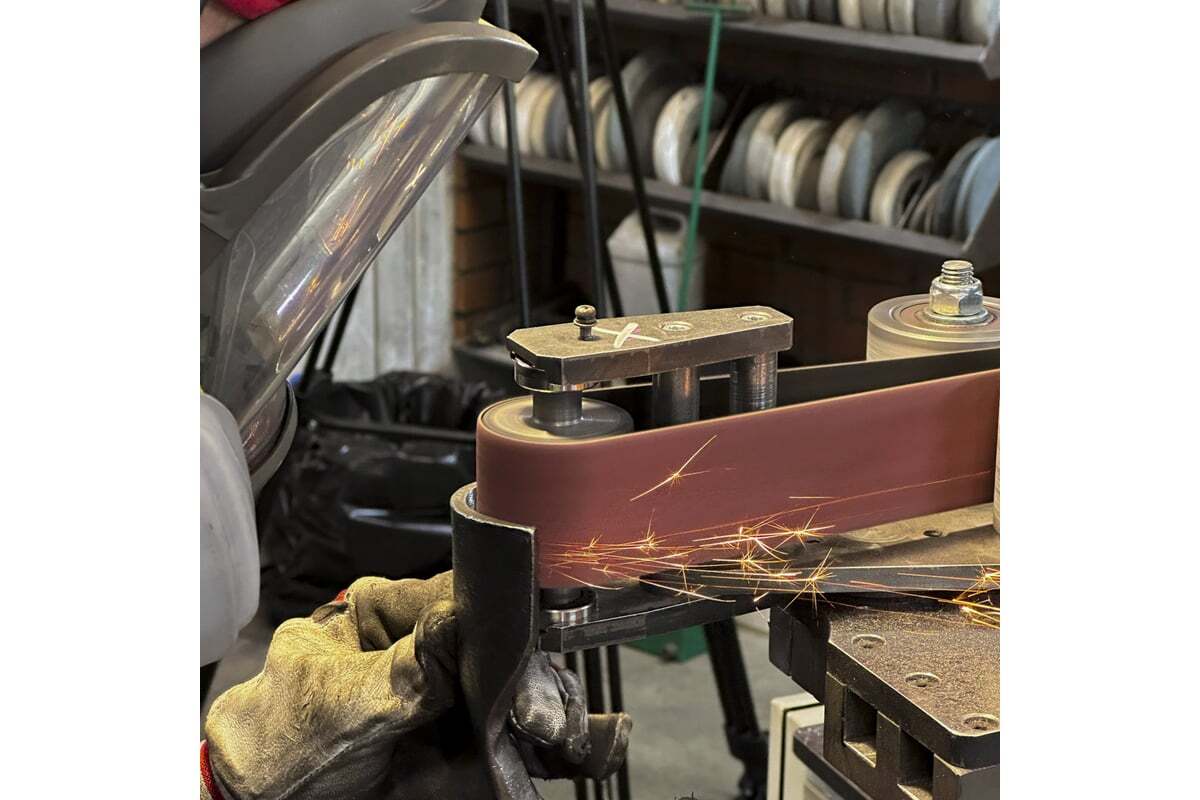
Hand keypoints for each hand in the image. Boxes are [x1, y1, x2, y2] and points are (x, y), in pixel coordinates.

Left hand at [202, 572, 629, 798]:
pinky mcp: (473, 747)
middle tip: (545, 705)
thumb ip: (404, 669)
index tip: (529, 632)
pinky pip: (524, 742)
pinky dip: (558, 747)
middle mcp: (432, 649)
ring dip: (553, 708)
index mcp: (390, 613)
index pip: (461, 595)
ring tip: (563, 731)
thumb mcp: (339, 703)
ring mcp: (456, 700)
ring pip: (522, 691)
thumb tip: (458, 618)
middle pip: (503, 644)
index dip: (500, 611)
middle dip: (535, 671)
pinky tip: (587, 746)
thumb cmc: (282, 743)